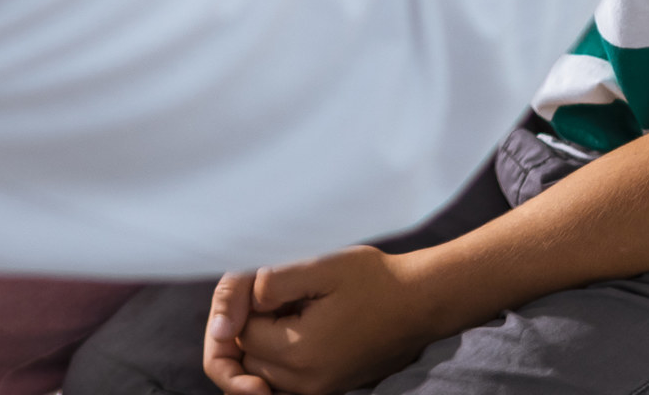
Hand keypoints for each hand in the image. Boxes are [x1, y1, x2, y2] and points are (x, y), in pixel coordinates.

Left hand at [204, 250, 454, 394]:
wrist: (419, 303)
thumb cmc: (372, 280)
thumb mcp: (318, 265)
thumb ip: (267, 285)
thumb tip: (229, 318)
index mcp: (299, 354)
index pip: (239, 334)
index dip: (244, 301)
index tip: (268, 278)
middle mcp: (305, 383)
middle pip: (246, 355)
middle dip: (249, 321)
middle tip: (279, 288)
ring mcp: (317, 389)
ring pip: (260, 368)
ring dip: (263, 336)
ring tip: (292, 303)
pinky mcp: (326, 387)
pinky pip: (281, 377)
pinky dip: (277, 352)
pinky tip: (294, 321)